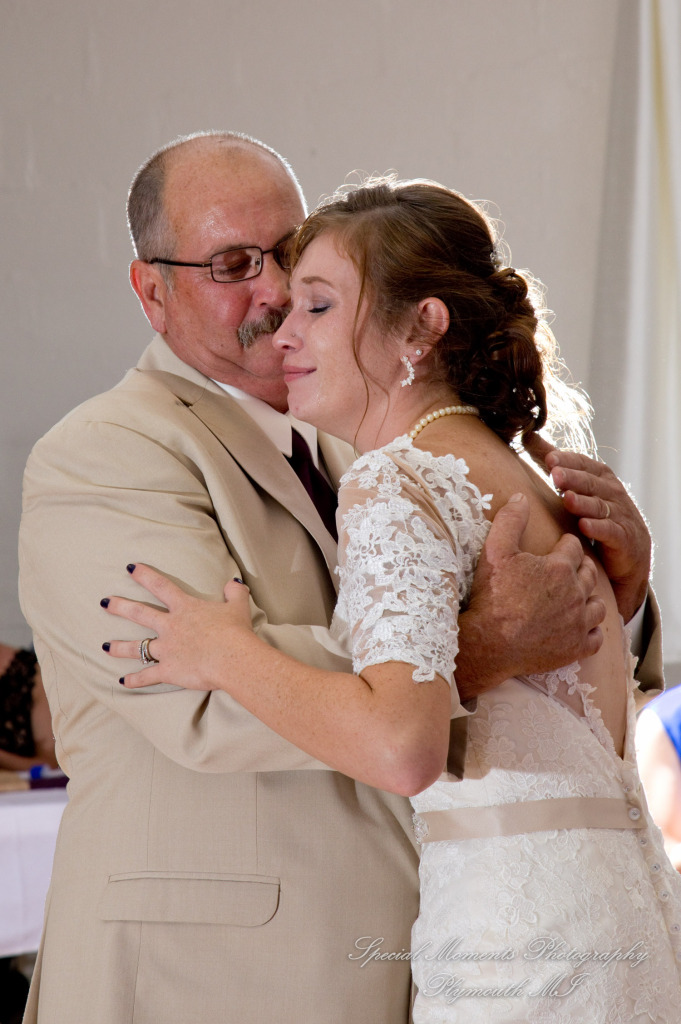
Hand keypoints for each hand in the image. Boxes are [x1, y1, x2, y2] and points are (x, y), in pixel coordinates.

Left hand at [103, 564, 252, 688]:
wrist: (232, 658)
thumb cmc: (235, 631)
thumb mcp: (237, 606)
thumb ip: (234, 592)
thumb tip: (233, 582)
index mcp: (185, 608)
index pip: (160, 586)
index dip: (144, 575)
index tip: (129, 568)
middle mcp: (170, 626)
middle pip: (139, 614)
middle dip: (120, 607)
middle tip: (105, 602)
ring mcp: (166, 649)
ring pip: (137, 647)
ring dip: (119, 647)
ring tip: (105, 646)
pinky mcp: (168, 671)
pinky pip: (147, 676)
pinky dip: (135, 680)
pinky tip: (123, 681)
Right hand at [455, 493, 604, 700]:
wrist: (489, 644)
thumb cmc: (492, 597)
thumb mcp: (495, 552)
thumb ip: (510, 521)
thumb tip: (521, 496)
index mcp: (560, 568)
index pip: (574, 547)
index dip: (566, 544)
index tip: (560, 546)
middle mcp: (576, 593)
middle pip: (590, 573)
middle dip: (581, 568)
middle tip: (568, 569)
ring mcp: (578, 623)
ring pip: (597, 605)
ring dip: (589, 598)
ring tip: (578, 597)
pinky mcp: (577, 648)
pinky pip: (597, 636)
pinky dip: (591, 630)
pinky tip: (579, 627)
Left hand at [525, 435, 650, 621]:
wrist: (629, 555)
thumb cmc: (598, 516)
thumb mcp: (579, 487)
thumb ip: (556, 463)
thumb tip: (528, 435)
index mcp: (601, 478)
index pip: (584, 463)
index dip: (568, 459)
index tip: (549, 457)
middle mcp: (613, 493)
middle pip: (591, 482)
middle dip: (573, 477)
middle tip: (555, 474)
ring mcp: (621, 515)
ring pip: (600, 506)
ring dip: (583, 502)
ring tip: (565, 499)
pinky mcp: (625, 538)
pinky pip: (611, 531)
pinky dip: (598, 528)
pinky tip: (584, 526)